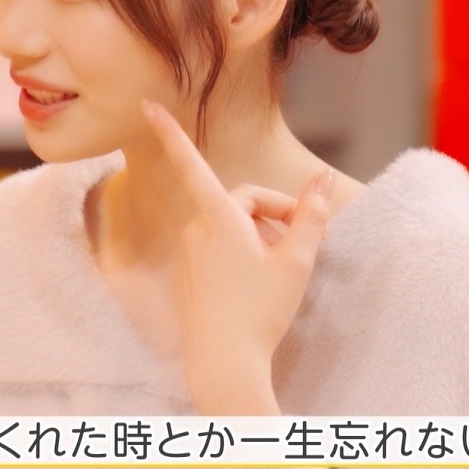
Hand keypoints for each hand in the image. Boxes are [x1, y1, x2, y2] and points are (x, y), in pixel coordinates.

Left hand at [140, 100, 335, 413]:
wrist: (223, 363)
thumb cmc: (261, 311)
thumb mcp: (297, 261)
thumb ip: (310, 217)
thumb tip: (322, 181)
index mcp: (219, 218)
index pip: (191, 163)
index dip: (170, 132)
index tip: (146, 105)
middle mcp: (196, 230)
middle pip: (241, 201)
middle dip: (272, 212)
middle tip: (303, 238)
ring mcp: (189, 253)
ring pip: (230, 226)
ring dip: (259, 235)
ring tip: (282, 267)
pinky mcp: (188, 275)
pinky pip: (218, 249)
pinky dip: (241, 253)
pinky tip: (259, 284)